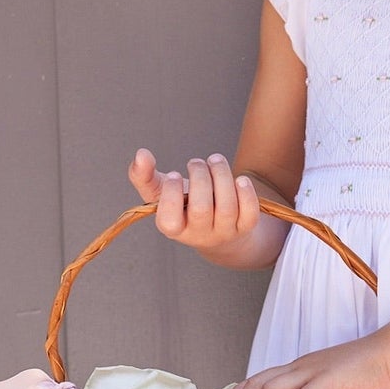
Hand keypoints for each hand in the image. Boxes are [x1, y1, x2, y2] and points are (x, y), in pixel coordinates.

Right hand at [127, 147, 259, 252]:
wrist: (216, 226)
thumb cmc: (183, 205)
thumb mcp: (160, 192)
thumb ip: (144, 175)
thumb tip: (140, 154)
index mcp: (174, 228)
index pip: (169, 221)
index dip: (172, 195)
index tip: (175, 174)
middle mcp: (199, 234)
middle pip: (201, 209)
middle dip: (200, 177)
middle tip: (196, 162)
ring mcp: (223, 232)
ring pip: (227, 207)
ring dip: (222, 176)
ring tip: (215, 160)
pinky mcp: (245, 227)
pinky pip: (249, 214)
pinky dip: (246, 193)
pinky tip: (239, 179)